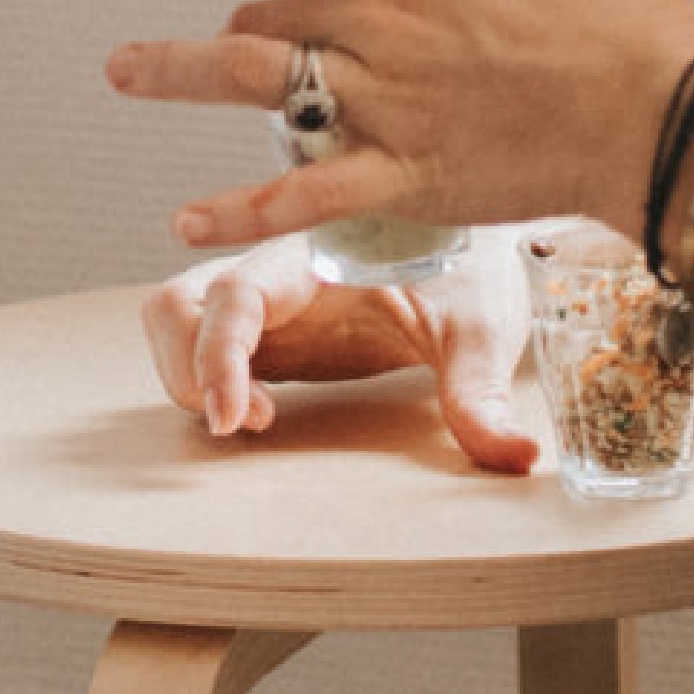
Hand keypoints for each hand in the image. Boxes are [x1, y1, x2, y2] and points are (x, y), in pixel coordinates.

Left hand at [106, 0, 693, 247]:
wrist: (662, 104)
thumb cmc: (619, 20)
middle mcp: (376, 15)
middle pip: (268, 13)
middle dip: (244, 24)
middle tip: (231, 40)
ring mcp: (382, 97)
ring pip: (251, 80)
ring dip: (175, 70)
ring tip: (124, 67)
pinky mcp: (402, 176)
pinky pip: (296, 193)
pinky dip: (234, 210)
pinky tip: (185, 220)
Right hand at [143, 234, 539, 474]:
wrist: (476, 236)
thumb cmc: (473, 265)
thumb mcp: (482, 326)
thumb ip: (483, 393)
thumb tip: (516, 457)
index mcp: (320, 249)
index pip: (237, 291)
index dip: (220, 355)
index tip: (239, 418)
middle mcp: (278, 265)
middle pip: (177, 301)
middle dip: (185, 370)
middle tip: (243, 425)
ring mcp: (267, 295)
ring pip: (177, 316)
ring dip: (187, 374)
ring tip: (253, 419)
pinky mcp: (270, 325)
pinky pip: (204, 344)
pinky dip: (207, 382)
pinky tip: (262, 415)